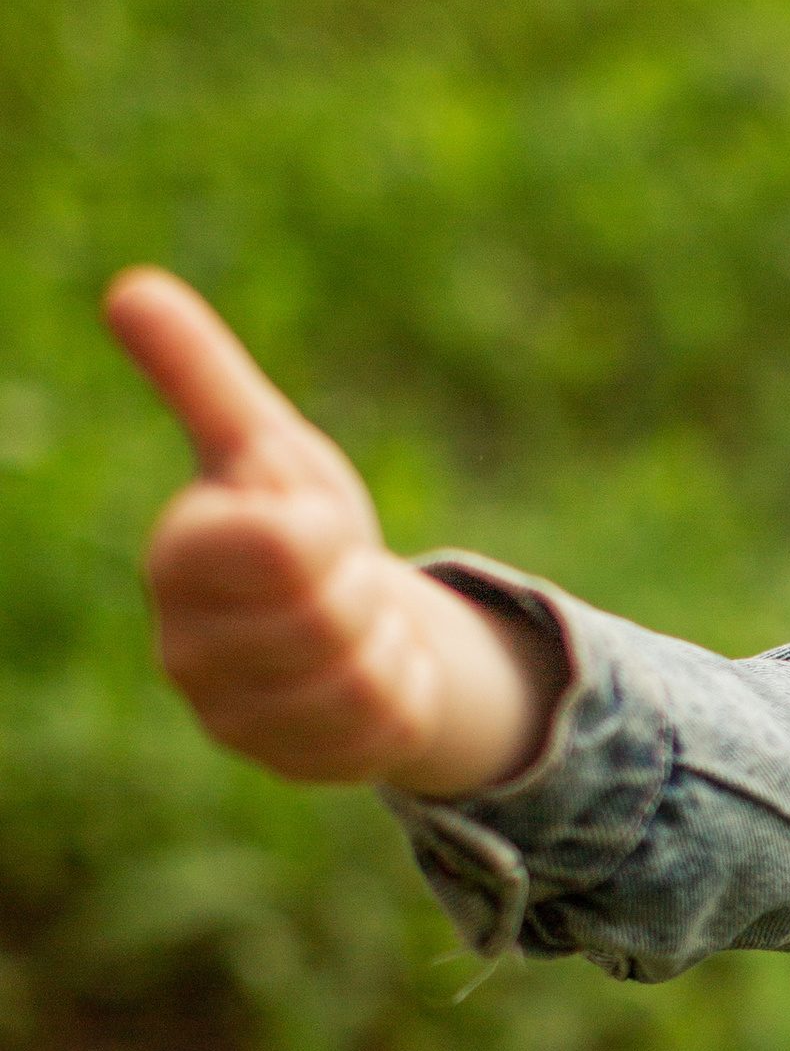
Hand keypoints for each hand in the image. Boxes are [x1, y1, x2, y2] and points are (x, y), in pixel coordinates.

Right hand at [104, 268, 557, 796]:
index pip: (279, 548)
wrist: (344, 617)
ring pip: (352, 678)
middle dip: (360, 588)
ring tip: (356, 626)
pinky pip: (378, 728)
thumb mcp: (263, 444)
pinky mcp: (283, 762)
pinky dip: (400, 693)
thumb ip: (199, 374)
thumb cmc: (293, 519)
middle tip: (344, 581)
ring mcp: (228, 714)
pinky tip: (373, 674)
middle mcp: (184, 646)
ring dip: (382, 641)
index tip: (320, 524)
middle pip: (325, 617)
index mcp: (179, 559)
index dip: (324, 532)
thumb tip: (129, 287)